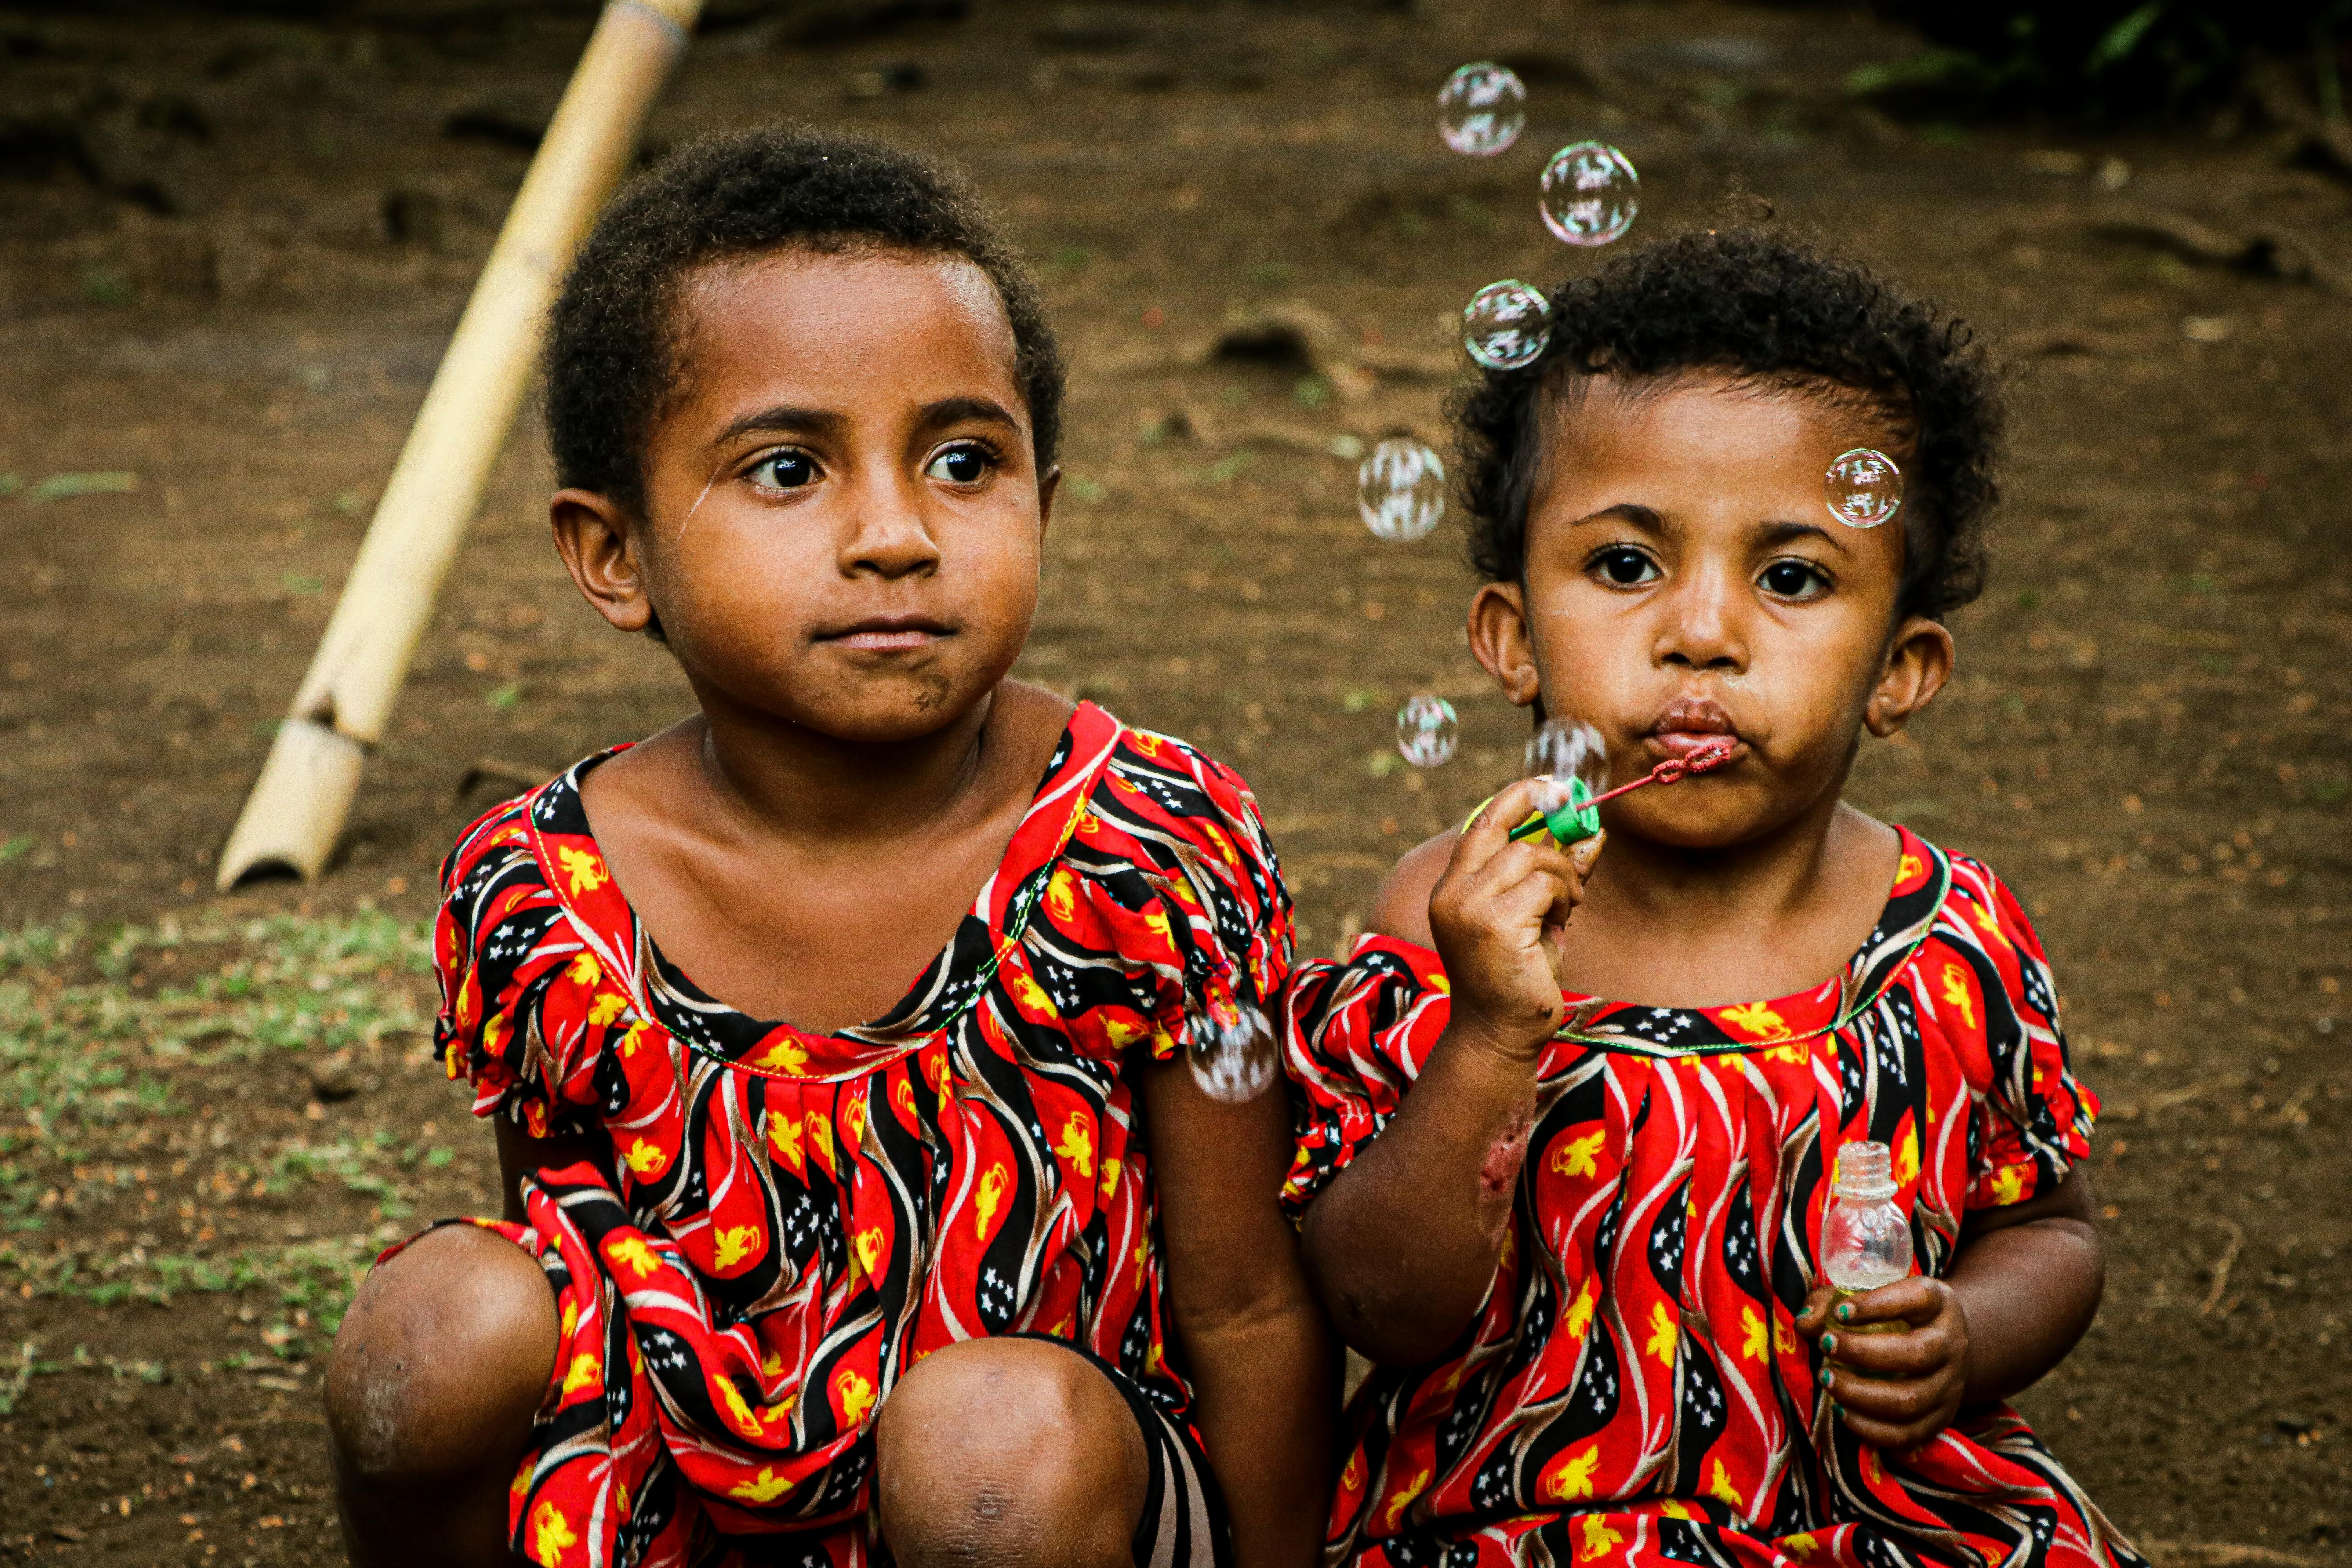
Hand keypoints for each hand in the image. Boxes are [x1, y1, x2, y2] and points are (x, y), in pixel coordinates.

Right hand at [1427, 779, 1601, 1061]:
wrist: (1499, 1034)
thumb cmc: (1518, 977)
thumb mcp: (1539, 916)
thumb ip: (1557, 875)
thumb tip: (1593, 833)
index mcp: (1453, 888)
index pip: (1481, 823)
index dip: (1518, 798)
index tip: (1555, 788)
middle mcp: (1452, 892)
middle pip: (1501, 828)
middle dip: (1547, 824)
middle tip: (1577, 838)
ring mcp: (1469, 907)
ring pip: (1529, 855)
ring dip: (1562, 875)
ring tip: (1568, 905)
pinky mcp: (1494, 923)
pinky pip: (1543, 885)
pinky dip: (1563, 897)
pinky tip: (1561, 921)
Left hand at [1795, 1278, 1969, 1449]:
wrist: (1945, 1345)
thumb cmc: (1895, 1313)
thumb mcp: (1871, 1294)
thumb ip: (1832, 1301)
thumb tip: (1804, 1324)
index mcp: (1937, 1303)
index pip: (1916, 1299)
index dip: (1877, 1305)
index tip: (1839, 1312)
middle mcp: (1951, 1344)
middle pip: (1915, 1354)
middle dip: (1862, 1353)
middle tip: (1825, 1345)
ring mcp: (1950, 1386)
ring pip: (1910, 1401)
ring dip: (1860, 1394)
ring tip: (1827, 1379)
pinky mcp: (1941, 1418)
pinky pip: (1907, 1434)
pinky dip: (1869, 1428)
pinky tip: (1841, 1410)